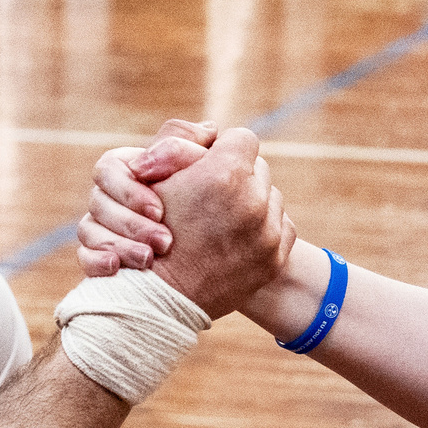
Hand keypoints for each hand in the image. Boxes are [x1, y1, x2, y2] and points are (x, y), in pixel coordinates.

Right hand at [77, 121, 213, 272]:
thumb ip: (208, 150)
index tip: (160, 210)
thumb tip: (209, 129)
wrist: (218, 267)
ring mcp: (103, 229)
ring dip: (120, 243)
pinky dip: (97, 260)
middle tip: (165, 241)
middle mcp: (113, 198)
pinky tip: (116, 267)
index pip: (109, 167)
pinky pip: (85, 257)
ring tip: (149, 259)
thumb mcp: (214, 175)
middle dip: (131, 222)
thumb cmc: (215, 214)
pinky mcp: (102, 259)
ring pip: (88, 229)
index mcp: (132, 172)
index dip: (129, 188)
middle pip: (98, 200)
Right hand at [142, 129, 292, 318]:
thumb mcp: (152, 177)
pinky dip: (263, 230)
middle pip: (258, 168)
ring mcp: (267, 232)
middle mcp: (253, 200)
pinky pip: (281, 227)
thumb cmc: (145, 231)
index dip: (221, 149)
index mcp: (224, 173)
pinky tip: (235, 238)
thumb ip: (181, 142)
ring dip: (251, 203)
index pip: (241, 138)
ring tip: (221, 220)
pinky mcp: (275, 258)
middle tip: (212, 195)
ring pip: (270, 198)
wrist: (158, 296)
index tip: (208, 165)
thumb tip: (213, 131)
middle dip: (237, 176)